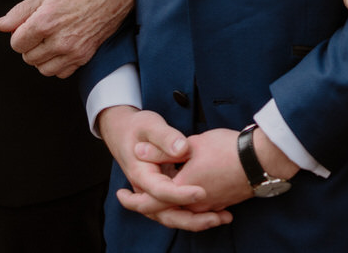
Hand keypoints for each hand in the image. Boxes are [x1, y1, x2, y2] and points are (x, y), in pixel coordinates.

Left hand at [0, 0, 135, 77]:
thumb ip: (20, 12)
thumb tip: (0, 25)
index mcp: (45, 22)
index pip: (17, 44)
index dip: (18, 34)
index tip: (27, 26)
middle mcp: (59, 40)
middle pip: (28, 58)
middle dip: (29, 45)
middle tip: (40, 31)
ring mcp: (74, 50)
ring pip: (44, 69)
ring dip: (42, 57)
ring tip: (49, 40)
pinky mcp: (85, 56)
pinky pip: (62, 73)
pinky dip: (57, 64)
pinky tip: (61, 48)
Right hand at [98, 107, 215, 226]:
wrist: (124, 132)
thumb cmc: (138, 128)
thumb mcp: (149, 126)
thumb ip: (165, 137)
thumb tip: (182, 149)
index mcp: (141, 175)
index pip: (161, 191)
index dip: (181, 194)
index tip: (202, 192)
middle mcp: (146, 191)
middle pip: (166, 214)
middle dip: (192, 220)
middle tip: (217, 218)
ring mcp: (154, 195)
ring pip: (173, 216)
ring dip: (197, 221)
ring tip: (224, 217)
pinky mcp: (163, 194)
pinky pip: (178, 210)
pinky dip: (196, 214)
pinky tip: (219, 211)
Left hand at [141, 128, 253, 228]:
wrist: (260, 160)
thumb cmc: (226, 150)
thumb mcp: (190, 145)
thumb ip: (161, 151)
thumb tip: (137, 152)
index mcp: (182, 191)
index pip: (150, 203)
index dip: (132, 200)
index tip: (120, 194)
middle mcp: (194, 205)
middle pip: (164, 213)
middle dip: (147, 206)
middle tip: (133, 200)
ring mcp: (209, 207)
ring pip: (181, 214)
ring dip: (168, 208)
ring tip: (158, 199)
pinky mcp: (222, 204)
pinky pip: (198, 212)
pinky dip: (187, 208)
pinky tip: (188, 199)